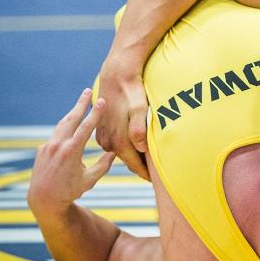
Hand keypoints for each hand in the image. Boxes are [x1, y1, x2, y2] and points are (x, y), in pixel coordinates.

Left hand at [29, 90, 116, 213]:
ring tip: (79, 104)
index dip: (95, 113)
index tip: (101, 100)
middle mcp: (58, 145)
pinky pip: (56, 136)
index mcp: (72, 151)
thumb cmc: (70, 191)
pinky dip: (65, 130)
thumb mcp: (90, 180)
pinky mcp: (42, 150)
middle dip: (80, 104)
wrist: (43, 199)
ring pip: (62, 125)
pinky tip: (70, 129)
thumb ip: (103, 165)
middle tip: (87, 91)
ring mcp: (48, 146)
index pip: (86, 127)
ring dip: (71, 114)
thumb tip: (114, 152)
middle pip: (71, 119)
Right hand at [95, 55, 149, 178]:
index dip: (147, 175)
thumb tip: (140, 148)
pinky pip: (116, 145)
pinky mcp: (101, 131)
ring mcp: (102, 137)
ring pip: (122, 153)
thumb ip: (139, 129)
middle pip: (128, 161)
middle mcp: (108, 142)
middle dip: (142, 168)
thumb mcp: (140, 109)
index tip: (159, 184)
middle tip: (158, 178)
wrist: (116, 76)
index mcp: (118, 141)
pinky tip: (137, 146)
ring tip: (149, 162)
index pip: (135, 166)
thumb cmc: (132, 92)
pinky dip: (126, 147)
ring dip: (134, 157)